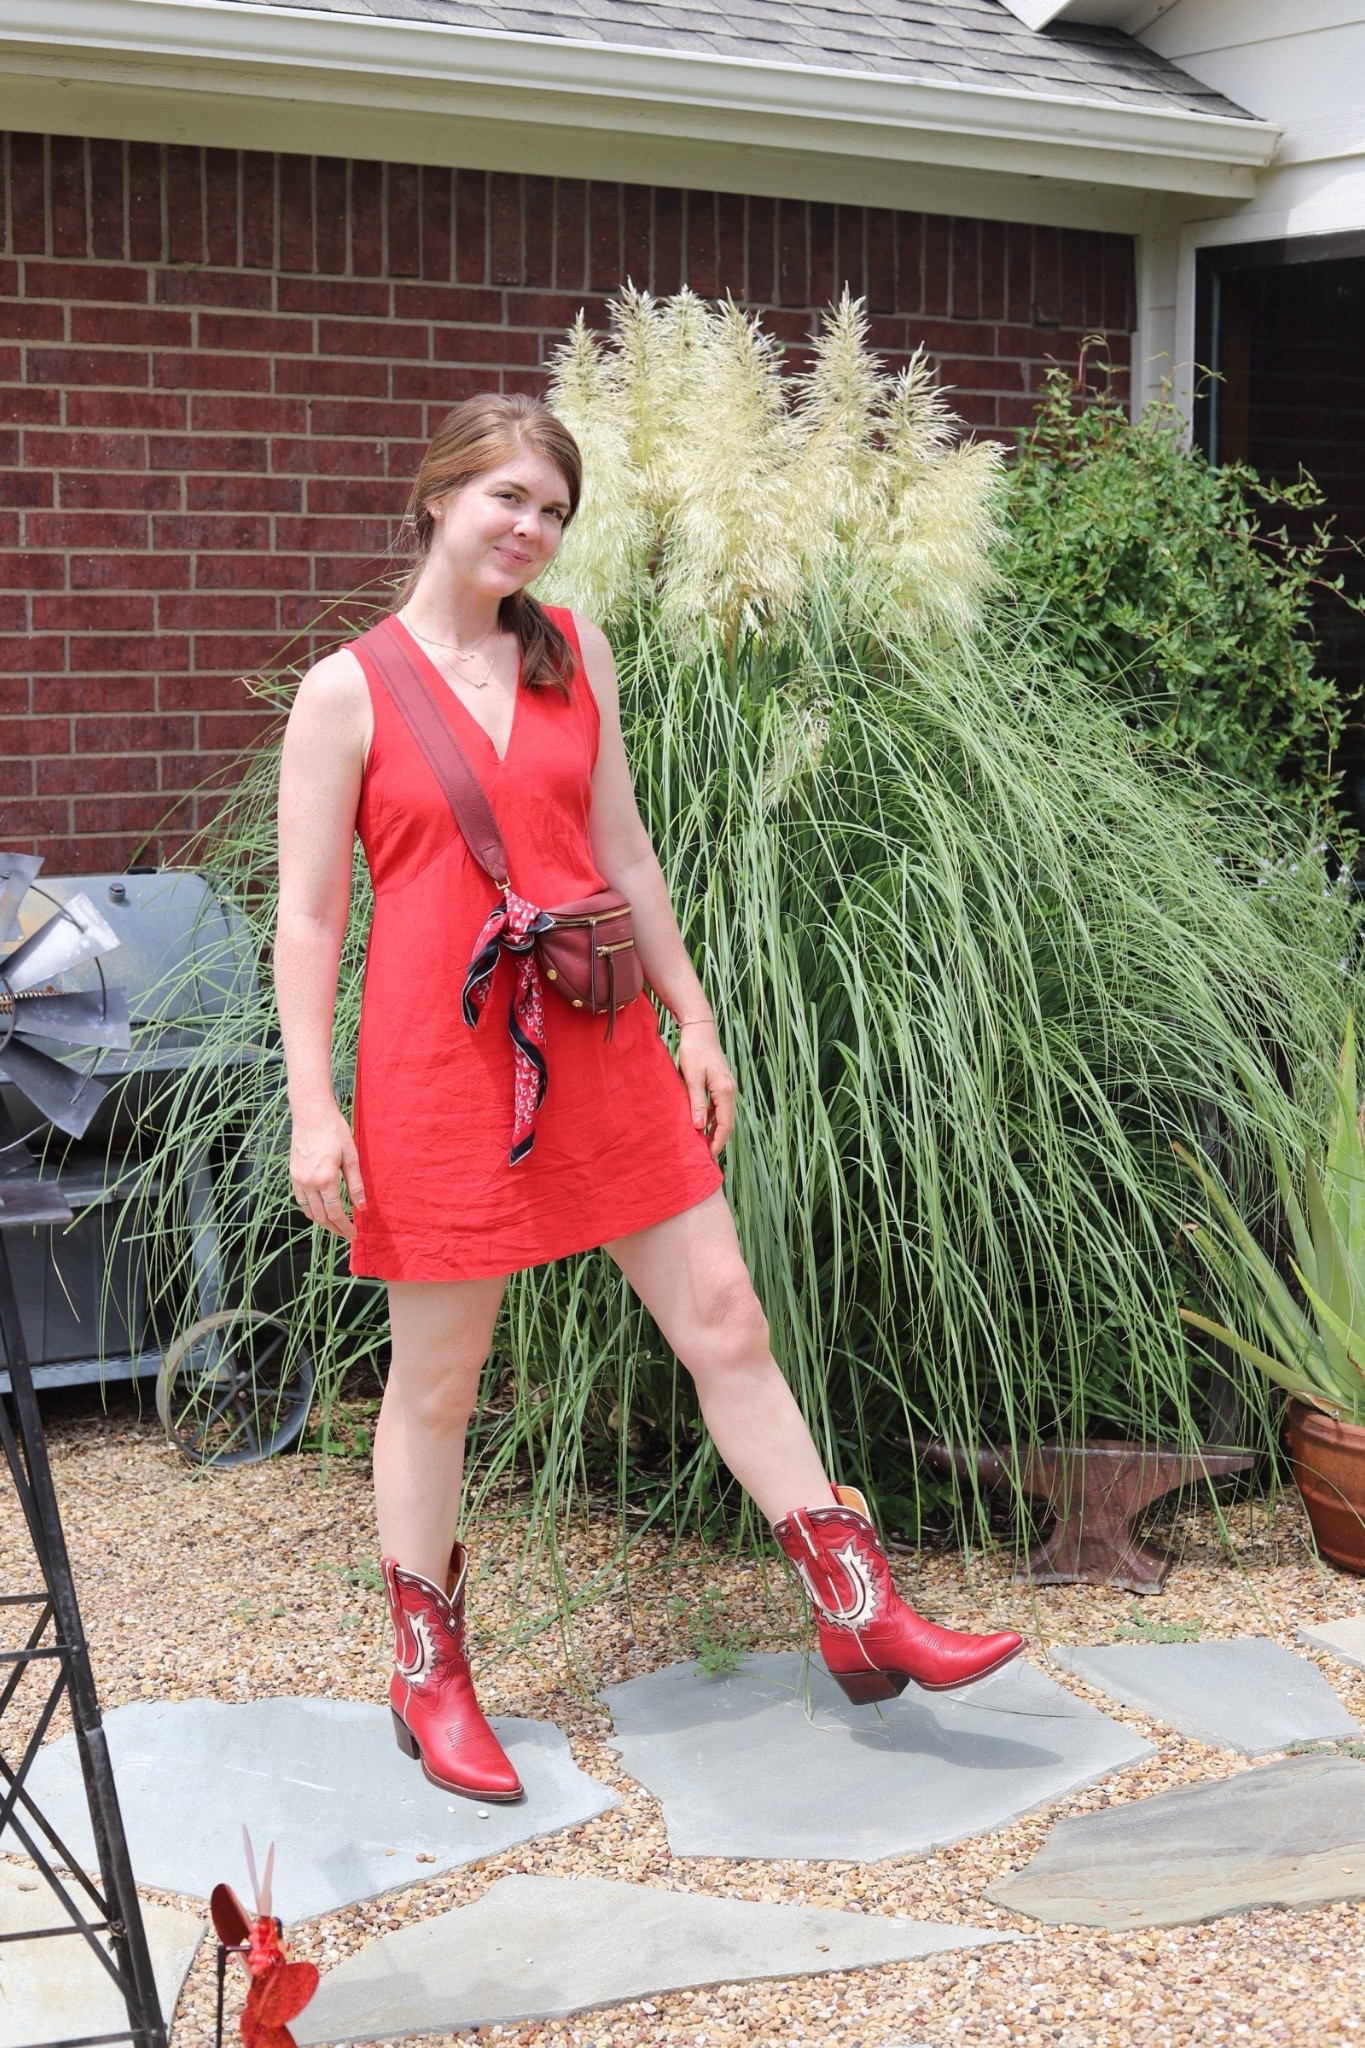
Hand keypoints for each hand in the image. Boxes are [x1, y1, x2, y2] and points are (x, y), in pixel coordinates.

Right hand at [289, 1102, 366, 1240]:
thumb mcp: (351, 1157)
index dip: (345, 1227)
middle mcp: (308, 1183)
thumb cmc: (335, 1131)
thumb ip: (356, 1184)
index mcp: (325, 1179)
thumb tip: (361, 1207)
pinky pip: (300, 1200)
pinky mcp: (292, 1175)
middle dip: (334, 1229)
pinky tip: (321, 1209)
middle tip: (347, 1233)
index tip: (354, 1234)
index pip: (336, 1213)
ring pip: (308, 1211)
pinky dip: (311, 1209)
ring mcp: (298, 1180)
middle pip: (321, 1217)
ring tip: (336, 1225)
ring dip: (322, 1221)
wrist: (311, 1114)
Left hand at [677, 1020, 735, 1158]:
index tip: (709, 1156)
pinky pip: (717, 1106)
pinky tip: (699, 1124)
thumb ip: (696, 1103)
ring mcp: (726, 1087)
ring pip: (722, 1115)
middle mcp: (729, 1090)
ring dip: (713, 1130)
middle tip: (705, 1156)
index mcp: (725, 1090)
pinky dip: (710, 1118)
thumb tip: (698, 1127)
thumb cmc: (694, 1051)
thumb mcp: (692, 1078)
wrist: (699, 1029)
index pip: (725, 1124)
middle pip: (726, 1122)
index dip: (717, 1142)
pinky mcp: (720, 1084)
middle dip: (717, 1140)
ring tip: (700, 1144)